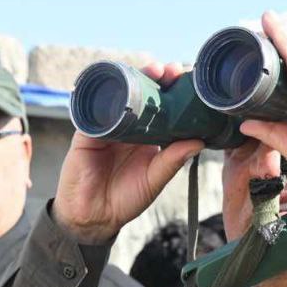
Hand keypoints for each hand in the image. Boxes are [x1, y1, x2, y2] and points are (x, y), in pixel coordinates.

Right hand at [52, 62, 203, 243]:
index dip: (173, 92)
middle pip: (142, 93)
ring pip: (120, 94)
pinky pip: (95, 109)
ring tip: (152, 70)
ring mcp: (107, 125)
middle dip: (157, 77)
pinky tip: (119, 83)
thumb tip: (199, 142)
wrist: (94, 215)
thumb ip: (173, 161)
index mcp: (147, 136)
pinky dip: (106, 95)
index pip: (162, 107)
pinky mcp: (87, 131)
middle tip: (171, 70)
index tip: (187, 80)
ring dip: (134, 78)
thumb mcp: (154, 179)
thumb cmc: (125, 199)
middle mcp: (128, 126)